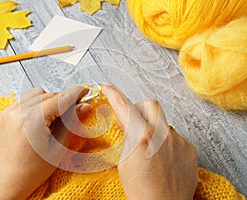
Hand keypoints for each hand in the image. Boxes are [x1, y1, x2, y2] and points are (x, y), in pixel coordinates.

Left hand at [0, 86, 91, 199]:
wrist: (6, 182)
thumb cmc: (30, 172)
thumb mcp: (58, 148)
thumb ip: (71, 123)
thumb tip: (84, 106)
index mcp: (31, 121)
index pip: (60, 99)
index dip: (75, 94)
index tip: (85, 92)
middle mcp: (17, 112)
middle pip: (49, 94)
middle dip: (63, 100)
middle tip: (73, 110)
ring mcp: (7, 112)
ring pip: (36, 94)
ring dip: (48, 101)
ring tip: (52, 118)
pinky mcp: (3, 114)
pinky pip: (23, 100)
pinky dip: (35, 104)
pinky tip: (39, 119)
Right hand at [102, 83, 197, 199]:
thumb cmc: (140, 190)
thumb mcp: (124, 162)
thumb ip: (126, 136)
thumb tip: (125, 120)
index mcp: (142, 138)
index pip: (125, 107)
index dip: (114, 95)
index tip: (108, 88)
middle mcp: (163, 135)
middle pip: (151, 104)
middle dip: (140, 109)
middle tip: (134, 121)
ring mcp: (179, 142)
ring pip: (164, 122)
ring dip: (155, 128)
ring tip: (151, 149)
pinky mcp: (190, 149)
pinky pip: (176, 137)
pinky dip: (167, 142)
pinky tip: (164, 158)